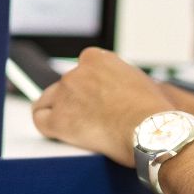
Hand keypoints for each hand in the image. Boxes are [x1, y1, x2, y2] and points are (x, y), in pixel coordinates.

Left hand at [32, 47, 175, 165]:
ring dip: (60, 112)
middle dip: (74, 101)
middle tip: (90, 119)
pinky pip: (40, 119)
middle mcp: (76, 71)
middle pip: (65, 86)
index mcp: (95, 59)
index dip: (87, 88)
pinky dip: (48, 127)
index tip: (95, 102)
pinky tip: (58, 134)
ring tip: (76, 129)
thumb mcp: (139, 81)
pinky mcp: (59, 119)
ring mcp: (65, 94)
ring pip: (48, 101)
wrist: (152, 131)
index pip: (80, 70)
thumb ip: (120, 78)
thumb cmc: (153, 112)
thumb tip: (118, 87)